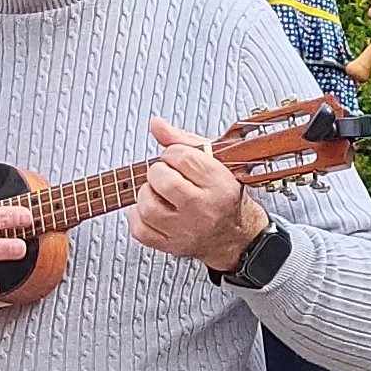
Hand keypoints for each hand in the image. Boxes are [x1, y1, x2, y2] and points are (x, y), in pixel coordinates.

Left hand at [132, 115, 263, 270]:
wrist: (232, 234)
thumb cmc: (222, 195)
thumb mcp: (212, 162)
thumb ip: (183, 141)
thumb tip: (157, 125)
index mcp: (219, 184)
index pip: (181, 157)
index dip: (172, 153)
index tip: (176, 159)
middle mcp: (203, 209)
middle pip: (162, 180)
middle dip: (158, 172)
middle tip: (166, 176)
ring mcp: (185, 230)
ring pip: (147, 205)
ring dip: (147, 194)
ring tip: (159, 194)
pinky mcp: (171, 245)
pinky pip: (139, 229)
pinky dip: (138, 216)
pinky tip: (152, 210)